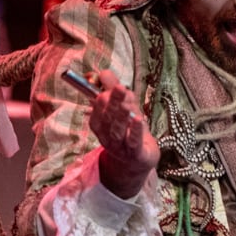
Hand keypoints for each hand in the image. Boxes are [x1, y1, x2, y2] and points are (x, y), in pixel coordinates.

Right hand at [88, 69, 159, 198]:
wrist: (137, 163)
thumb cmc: (128, 131)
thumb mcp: (122, 109)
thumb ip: (113, 91)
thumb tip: (103, 73)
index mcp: (101, 126)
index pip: (96, 111)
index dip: (97, 97)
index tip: (101, 81)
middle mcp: (107, 137)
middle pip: (107, 119)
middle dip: (111, 102)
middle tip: (118, 87)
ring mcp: (121, 147)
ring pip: (118, 130)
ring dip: (121, 115)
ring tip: (126, 102)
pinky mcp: (135, 154)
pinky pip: (134, 142)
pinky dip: (136, 131)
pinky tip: (139, 119)